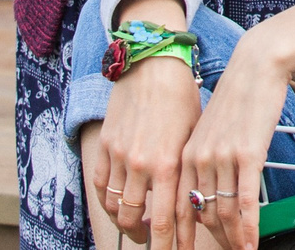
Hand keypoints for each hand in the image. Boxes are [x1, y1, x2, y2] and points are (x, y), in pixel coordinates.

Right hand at [87, 0, 198, 247]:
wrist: (152, 62)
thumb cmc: (181, 97)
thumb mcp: (193, 135)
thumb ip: (188, 170)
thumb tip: (194, 200)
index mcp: (169, 163)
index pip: (165, 220)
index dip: (169, 245)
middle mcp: (141, 164)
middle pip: (135, 221)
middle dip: (147, 240)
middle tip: (156, 243)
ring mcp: (119, 157)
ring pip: (115, 208)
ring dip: (126, 223)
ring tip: (138, 227)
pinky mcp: (104, 147)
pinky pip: (100, 187)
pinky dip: (109, 202)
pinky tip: (120, 204)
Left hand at [183, 39, 290, 249]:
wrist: (256, 66)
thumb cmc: (236, 97)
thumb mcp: (209, 130)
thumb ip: (203, 158)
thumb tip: (208, 189)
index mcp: (185, 155)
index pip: (178, 208)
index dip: (182, 236)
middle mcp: (198, 160)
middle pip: (202, 215)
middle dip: (214, 240)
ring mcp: (222, 158)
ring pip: (224, 213)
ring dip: (233, 239)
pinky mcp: (247, 155)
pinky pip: (245, 203)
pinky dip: (248, 230)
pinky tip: (251, 245)